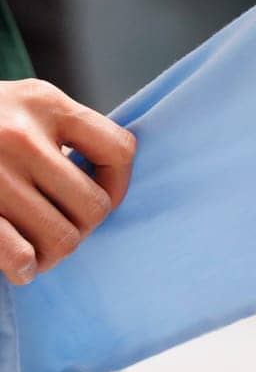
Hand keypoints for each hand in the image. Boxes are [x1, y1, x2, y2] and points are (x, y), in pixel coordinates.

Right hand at [0, 81, 135, 283]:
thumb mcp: (26, 103)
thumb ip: (65, 129)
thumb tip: (108, 179)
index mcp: (45, 105)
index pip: (117, 150)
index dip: (120, 181)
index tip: (102, 191)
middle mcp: (22, 137)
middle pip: (93, 206)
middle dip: (85, 226)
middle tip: (65, 225)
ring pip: (61, 238)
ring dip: (55, 252)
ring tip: (43, 248)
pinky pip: (19, 255)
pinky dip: (26, 268)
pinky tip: (21, 265)